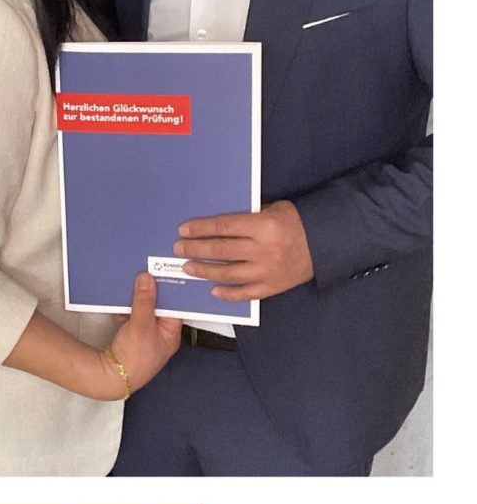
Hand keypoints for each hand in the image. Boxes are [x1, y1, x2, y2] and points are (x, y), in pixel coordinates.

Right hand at [106, 273, 181, 396]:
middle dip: (150, 291)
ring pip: (144, 309)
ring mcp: (145, 334)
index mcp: (171, 333)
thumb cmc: (134, 360)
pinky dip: (126, 309)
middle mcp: (161, 333)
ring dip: (136, 300)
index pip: (175, 305)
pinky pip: (132, 315)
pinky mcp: (131, 334)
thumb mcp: (141, 325)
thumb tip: (147, 278)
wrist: (110, 378)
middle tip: (145, 274)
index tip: (164, 272)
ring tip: (131, 289)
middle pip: (158, 305)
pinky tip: (121, 307)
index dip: (170, 288)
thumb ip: (144, 301)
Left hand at [174, 200, 313, 300]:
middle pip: (222, 250)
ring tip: (189, 267)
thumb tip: (216, 225)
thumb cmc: (294, 222)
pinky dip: (228, 293)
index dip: (201, 229)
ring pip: (229, 273)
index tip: (184, 230)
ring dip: (205, 271)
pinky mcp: (272, 287)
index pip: (224, 227)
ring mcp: (267, 271)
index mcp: (263, 226)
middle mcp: (263, 250)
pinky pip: (246, 293)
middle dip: (196, 249)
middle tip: (179, 249)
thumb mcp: (272, 209)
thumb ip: (247, 218)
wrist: (323, 244)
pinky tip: (213, 290)